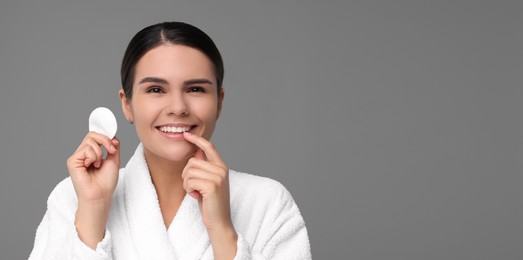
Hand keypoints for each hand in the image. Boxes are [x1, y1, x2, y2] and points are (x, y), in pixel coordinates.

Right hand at [67, 132, 119, 203]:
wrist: (100, 195)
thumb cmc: (106, 182)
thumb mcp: (114, 160)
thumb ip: (113, 146)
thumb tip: (112, 135)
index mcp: (91, 153)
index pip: (95, 136)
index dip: (105, 136)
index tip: (114, 144)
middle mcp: (83, 154)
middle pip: (92, 135)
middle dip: (105, 140)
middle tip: (111, 151)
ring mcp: (77, 157)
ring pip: (90, 140)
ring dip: (99, 152)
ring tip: (98, 164)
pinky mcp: (72, 161)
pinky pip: (85, 149)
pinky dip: (93, 156)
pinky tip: (92, 166)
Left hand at [182, 132, 236, 258]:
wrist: (219, 222)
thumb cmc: (211, 203)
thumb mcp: (208, 182)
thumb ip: (204, 168)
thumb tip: (196, 152)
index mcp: (221, 166)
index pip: (209, 147)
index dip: (197, 139)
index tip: (186, 134)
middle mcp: (221, 169)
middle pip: (192, 161)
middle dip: (187, 175)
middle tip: (193, 188)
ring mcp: (217, 177)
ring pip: (189, 171)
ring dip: (187, 184)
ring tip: (195, 193)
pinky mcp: (211, 185)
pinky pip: (189, 181)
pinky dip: (188, 190)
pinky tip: (196, 197)